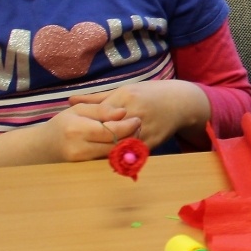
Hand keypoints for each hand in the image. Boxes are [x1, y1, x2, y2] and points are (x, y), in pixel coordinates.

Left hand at [68, 80, 209, 145]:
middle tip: (79, 148)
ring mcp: (144, 128)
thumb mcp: (123, 90)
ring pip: (118, 145)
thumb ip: (97, 99)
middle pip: (107, 131)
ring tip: (91, 155)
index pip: (99, 115)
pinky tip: (109, 159)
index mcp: (125, 97)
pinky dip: (120, 157)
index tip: (75, 133)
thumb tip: (70, 101)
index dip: (86, 125)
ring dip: (104, 152)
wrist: (180, 102)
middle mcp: (134, 112)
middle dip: (93, 140)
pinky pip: (131, 153)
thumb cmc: (149, 94)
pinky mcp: (152, 141)